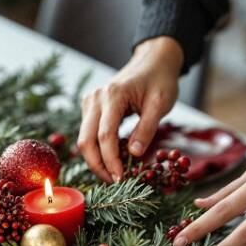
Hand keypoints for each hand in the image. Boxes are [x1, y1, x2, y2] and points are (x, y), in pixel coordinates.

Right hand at [78, 37, 183, 181]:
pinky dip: (98, 149)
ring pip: (84, 139)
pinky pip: (89, 133)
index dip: (111, 161)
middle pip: (86, 140)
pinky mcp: (90, 108)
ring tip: (115, 174)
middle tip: (115, 182)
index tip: (121, 178)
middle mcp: (95, 98)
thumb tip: (134, 154)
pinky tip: (113, 159)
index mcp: (113, 95)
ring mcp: (90, 102)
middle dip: (98, 165)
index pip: (105, 136)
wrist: (152, 62)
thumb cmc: (160, 80)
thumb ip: (147, 128)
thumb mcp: (160, 103)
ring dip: (96, 160)